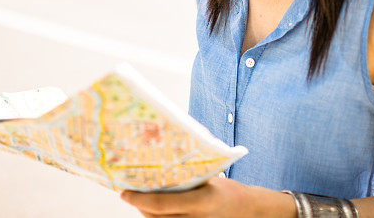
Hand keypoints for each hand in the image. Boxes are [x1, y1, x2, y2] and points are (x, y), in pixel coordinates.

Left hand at [120, 176, 296, 217]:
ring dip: (146, 213)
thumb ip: (188, 175)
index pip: (160, 204)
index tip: (124, 192)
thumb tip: (162, 161)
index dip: (138, 199)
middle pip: (155, 217)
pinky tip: (153, 209)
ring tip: (140, 198)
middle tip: (129, 191)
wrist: (249, 212)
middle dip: (139, 205)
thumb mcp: (210, 179)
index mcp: (201, 202)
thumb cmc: (228, 191)